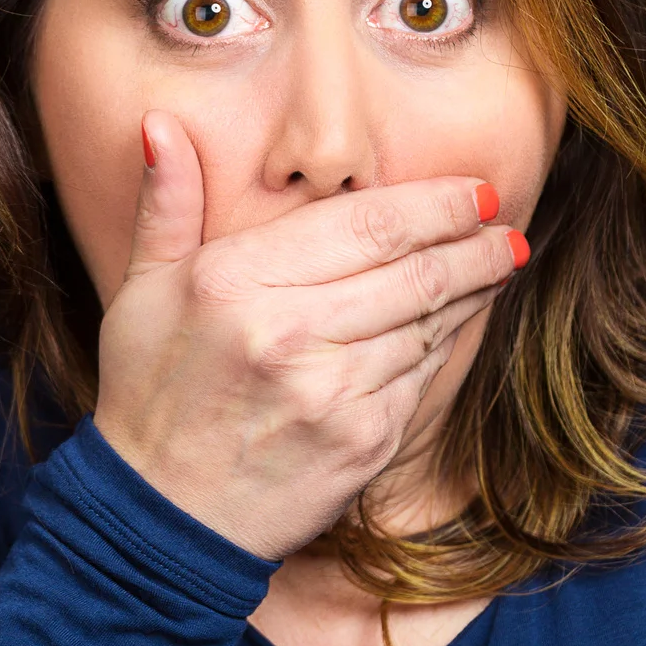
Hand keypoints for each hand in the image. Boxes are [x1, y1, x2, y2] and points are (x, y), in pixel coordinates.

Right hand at [91, 111, 527, 559]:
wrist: (160, 520)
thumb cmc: (149, 396)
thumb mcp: (141, 292)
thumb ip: (167, 205)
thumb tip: (162, 124)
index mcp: (235, 282)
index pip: (366, 224)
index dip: (434, 203)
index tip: (474, 192)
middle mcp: (288, 332)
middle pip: (414, 269)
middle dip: (474, 242)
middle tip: (504, 226)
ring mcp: (331, 392)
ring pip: (428, 322)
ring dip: (472, 291)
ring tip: (497, 264)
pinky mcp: (361, 442)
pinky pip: (421, 377)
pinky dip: (445, 345)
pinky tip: (457, 324)